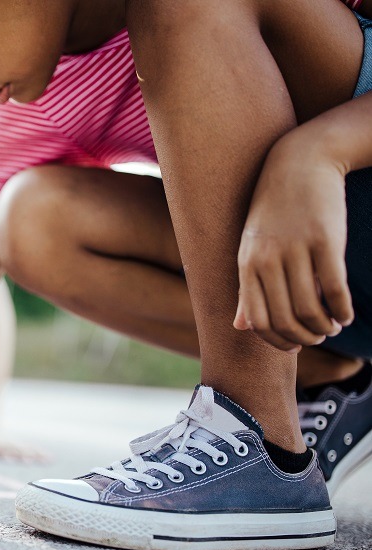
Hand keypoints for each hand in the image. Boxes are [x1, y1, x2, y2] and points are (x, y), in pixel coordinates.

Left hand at [0, 428, 48, 462]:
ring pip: (27, 450)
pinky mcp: (15, 447)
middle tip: (37, 459)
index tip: (14, 458)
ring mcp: (12, 445)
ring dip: (38, 455)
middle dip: (27, 454)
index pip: (1, 449)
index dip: (7, 453)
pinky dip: (39, 454)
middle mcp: (5, 445)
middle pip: (18, 449)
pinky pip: (29, 451)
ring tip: (50, 459)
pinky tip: (49, 458)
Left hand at [234, 135, 352, 351]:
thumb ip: (247, 288)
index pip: (257, 321)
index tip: (294, 347)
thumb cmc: (274, 212)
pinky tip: (346, 315)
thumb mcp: (252, 249)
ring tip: (333, 326)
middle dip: (305, 338)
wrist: (299, 164)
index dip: (277, 342)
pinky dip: (342, 310)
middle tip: (319, 338)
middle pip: (284, 319)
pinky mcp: (325, 239)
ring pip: (310, 308)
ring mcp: (295, 249)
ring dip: (325, 327)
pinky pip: (334, 288)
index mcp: (246, 264)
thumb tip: (241, 327)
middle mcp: (267, 259)